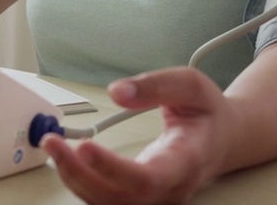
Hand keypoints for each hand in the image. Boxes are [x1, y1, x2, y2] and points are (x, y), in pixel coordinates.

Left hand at [41, 67, 234, 204]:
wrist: (224, 138)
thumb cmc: (207, 112)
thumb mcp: (190, 84)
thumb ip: (155, 85)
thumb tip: (117, 92)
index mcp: (186, 160)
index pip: (147, 178)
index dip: (112, 169)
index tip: (84, 147)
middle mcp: (169, 188)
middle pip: (119, 199)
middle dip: (79, 174)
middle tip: (53, 142)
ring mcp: (155, 198)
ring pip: (107, 204)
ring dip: (74, 179)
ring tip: (53, 146)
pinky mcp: (138, 197)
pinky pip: (104, 199)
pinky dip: (80, 181)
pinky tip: (64, 158)